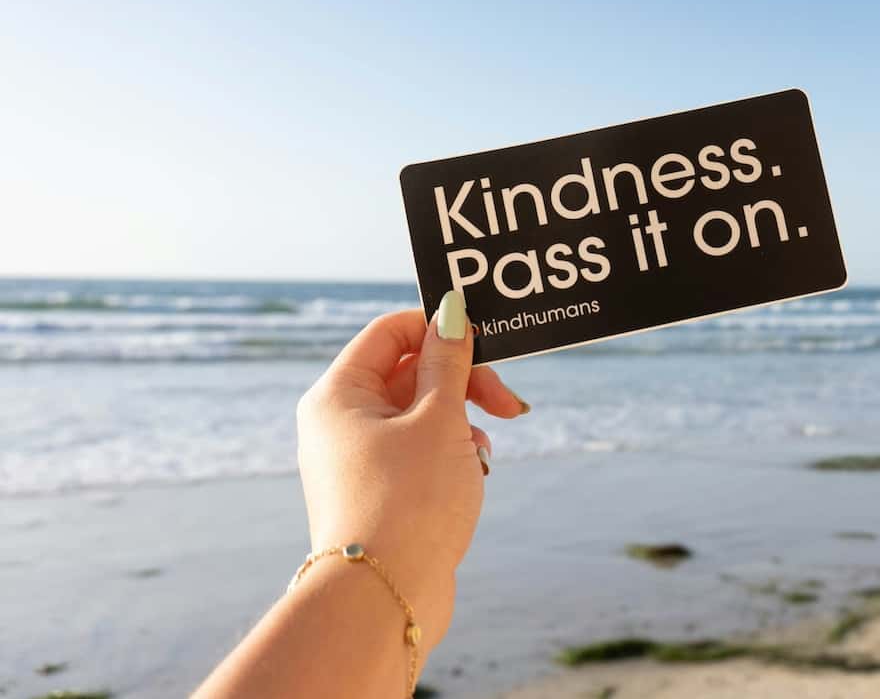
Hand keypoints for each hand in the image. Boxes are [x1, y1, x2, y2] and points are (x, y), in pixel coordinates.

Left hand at [295, 291, 527, 657]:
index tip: (486, 343)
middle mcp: (340, 422)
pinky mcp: (379, 491)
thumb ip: (449, 359)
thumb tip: (452, 309)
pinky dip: (452, 452)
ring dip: (463, 420)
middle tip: (508, 404)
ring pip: (421, 412)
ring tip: (484, 450)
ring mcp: (358, 458)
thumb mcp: (440, 418)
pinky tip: (474, 471)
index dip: (439, 328)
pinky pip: (420, 449)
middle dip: (464, 383)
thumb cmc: (408, 502)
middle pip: (411, 371)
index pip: (390, 331)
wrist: (385, 601)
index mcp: (339, 393)